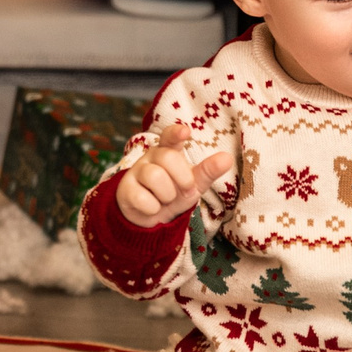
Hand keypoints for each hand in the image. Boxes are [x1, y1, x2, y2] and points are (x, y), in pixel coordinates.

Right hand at [115, 123, 235, 227]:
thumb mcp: (194, 184)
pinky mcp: (125, 189)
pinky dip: (153, 208)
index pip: (169, 136)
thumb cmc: (174, 194)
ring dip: (167, 195)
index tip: (186, 132)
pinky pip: (143, 198)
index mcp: (168, 151)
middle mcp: (151, 157)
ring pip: (155, 177)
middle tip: (184, 191)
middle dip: (182, 179)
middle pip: (168, 158)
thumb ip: (208, 171)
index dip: (176, 133)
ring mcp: (136, 171)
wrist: (150, 219)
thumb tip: (227, 158)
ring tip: (165, 199)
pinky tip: (151, 207)